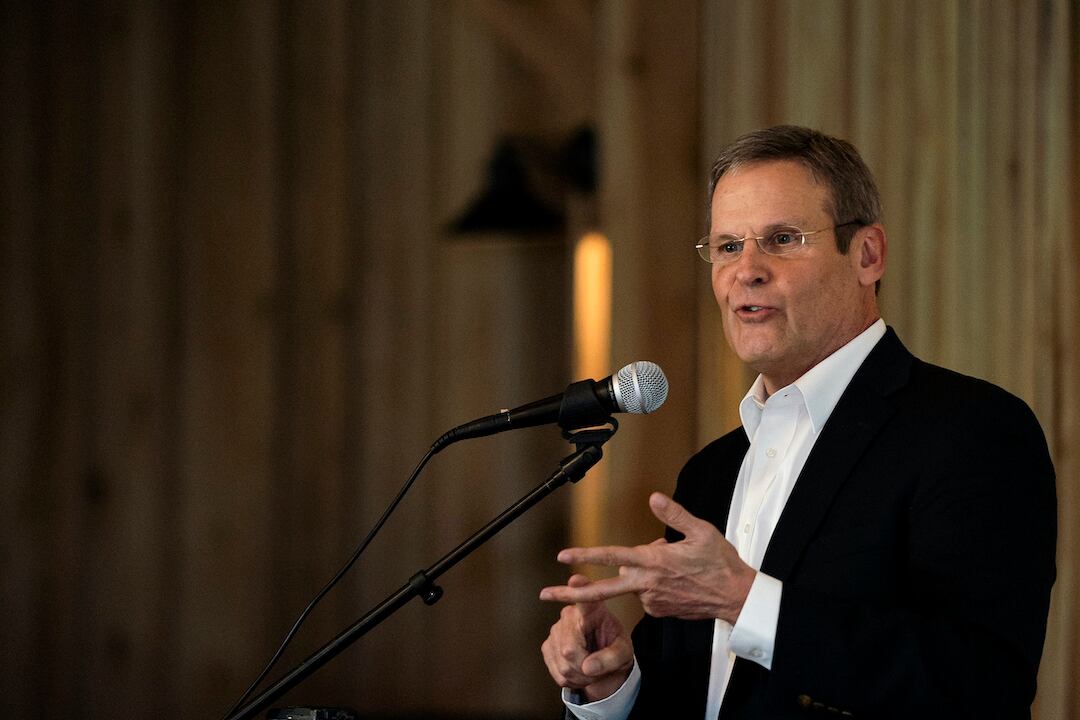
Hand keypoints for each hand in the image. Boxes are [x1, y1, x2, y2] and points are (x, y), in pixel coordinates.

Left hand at [539, 492, 755, 623]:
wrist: (736, 598)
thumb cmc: (721, 563)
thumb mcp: (701, 531)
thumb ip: (673, 514)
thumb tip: (653, 497)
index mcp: (654, 562)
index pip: (612, 556)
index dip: (586, 555)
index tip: (563, 556)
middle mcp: (648, 584)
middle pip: (602, 590)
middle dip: (572, 594)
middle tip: (545, 595)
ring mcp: (652, 601)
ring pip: (633, 581)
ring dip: (642, 571)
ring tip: (675, 565)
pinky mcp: (658, 611)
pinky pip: (647, 592)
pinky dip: (653, 583)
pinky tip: (676, 579)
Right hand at [540, 574, 634, 701]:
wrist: (603, 659)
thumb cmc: (615, 648)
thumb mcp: (624, 652)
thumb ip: (611, 659)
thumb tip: (587, 667)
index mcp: (594, 609)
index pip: (586, 600)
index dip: (580, 589)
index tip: (575, 579)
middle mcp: (570, 614)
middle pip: (570, 649)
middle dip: (586, 668)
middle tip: (600, 668)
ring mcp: (555, 629)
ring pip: (563, 664)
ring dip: (581, 676)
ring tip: (592, 669)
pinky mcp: (547, 645)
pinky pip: (557, 672)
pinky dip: (571, 679)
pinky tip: (580, 670)